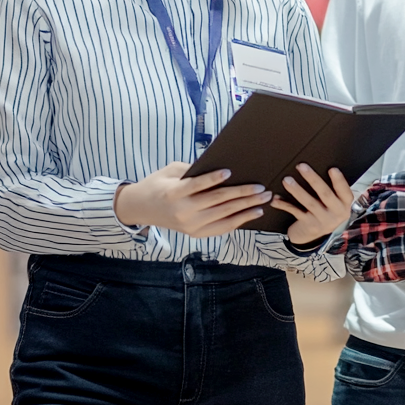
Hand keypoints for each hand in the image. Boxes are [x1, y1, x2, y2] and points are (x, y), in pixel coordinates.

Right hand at [114, 162, 273, 237]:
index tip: (230, 172)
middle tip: (261, 188)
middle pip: (217, 201)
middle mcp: (183, 211)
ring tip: (263, 199)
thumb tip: (222, 170)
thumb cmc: (158, 184)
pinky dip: (239, 221)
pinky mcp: (195, 234)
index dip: (213, 179)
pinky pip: (222, 228)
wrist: (141, 208)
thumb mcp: (171, 171)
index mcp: (174, 193)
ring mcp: (190, 226)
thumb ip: (194, 171)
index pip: (197, 185)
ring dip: (246, 207)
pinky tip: (253, 213)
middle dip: (242, 194)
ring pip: (223, 216)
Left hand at [273, 164, 354, 246]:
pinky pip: (295, 212)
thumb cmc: (324, 210)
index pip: (345, 191)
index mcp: (344, 204)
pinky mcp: (309, 225)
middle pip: (325, 194)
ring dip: (297, 190)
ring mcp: (322, 220)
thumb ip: (332, 188)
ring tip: (287, 180)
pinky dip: (284, 204)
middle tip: (301, 166)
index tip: (332, 169)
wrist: (315, 235)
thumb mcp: (334, 202)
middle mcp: (336, 213)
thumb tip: (318, 165)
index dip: (339, 180)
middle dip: (312, 179)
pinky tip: (276, 199)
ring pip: (309, 202)